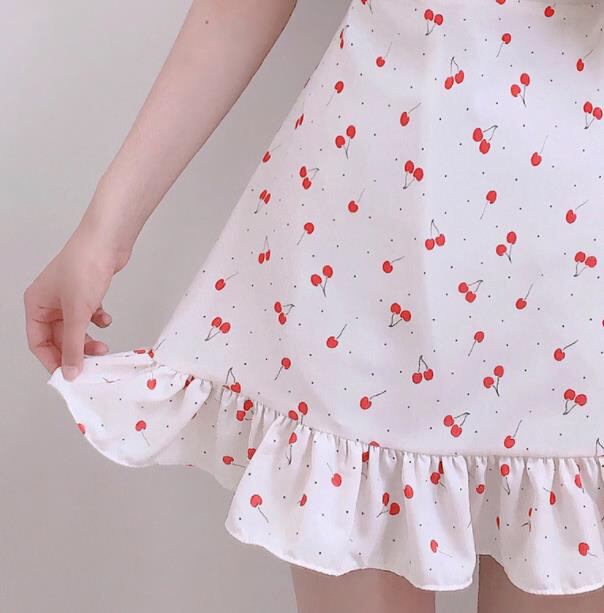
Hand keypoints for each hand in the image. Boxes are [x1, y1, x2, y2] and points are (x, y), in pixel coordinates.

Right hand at [24, 224, 131, 380]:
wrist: (108, 241)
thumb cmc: (85, 266)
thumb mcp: (77, 312)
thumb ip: (73, 345)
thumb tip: (70, 371)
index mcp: (35, 305)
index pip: (38, 343)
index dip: (53, 361)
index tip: (70, 375)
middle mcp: (48, 301)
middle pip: (58, 337)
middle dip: (75, 350)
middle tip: (93, 361)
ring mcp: (68, 296)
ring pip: (75, 328)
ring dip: (89, 339)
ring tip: (103, 345)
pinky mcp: (86, 292)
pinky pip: (88, 316)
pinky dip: (97, 321)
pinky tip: (106, 318)